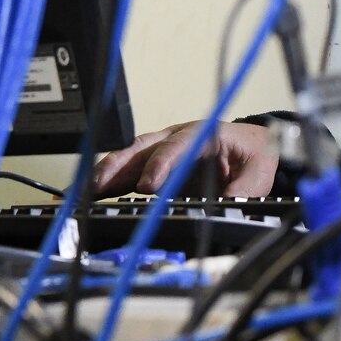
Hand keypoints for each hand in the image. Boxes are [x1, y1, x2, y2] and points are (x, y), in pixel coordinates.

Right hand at [91, 120, 277, 197]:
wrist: (255, 146)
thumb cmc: (254, 155)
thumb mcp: (258, 173)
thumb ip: (242, 190)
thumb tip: (225, 207)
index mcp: (204, 134)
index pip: (176, 146)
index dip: (159, 165)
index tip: (146, 186)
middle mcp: (178, 137)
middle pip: (143, 147)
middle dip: (118, 166)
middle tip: (97, 188)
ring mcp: (165, 149)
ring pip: (130, 157)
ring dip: (106, 174)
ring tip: (82, 193)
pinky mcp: (158, 164)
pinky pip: (130, 171)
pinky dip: (110, 182)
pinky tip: (90, 195)